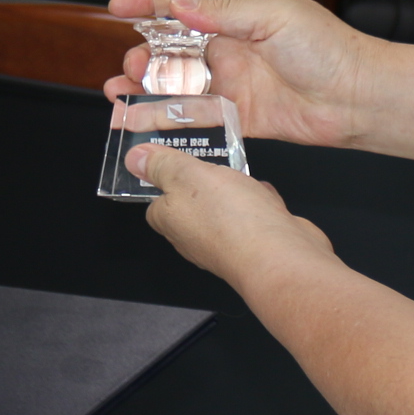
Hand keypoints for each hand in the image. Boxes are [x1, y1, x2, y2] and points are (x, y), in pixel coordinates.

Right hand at [104, 0, 371, 148]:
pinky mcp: (237, 115)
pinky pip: (195, 117)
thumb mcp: (273, 14)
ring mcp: (232, 81)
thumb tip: (179, 5)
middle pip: (173, 47)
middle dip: (144, 54)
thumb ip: (222, 11)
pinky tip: (143, 120)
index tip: (118, 7)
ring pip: (178, 83)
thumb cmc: (327, 47)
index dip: (149, 1)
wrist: (356, 97)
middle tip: (131, 65)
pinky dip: (166, 119)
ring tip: (122, 93)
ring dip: (147, 87)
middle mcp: (230, 44)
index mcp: (238, 9)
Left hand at [131, 144, 334, 286]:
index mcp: (171, 222)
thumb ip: (162, 165)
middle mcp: (194, 238)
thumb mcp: (186, 175)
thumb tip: (134, 159)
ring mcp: (227, 244)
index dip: (163, 180)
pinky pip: (252, 219)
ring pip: (222, 212)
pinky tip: (262, 192)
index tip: (173, 159)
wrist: (278, 256)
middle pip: (190, 206)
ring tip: (236, 170)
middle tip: (208, 158)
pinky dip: (255, 204)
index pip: (156, 203)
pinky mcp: (257, 245)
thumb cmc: (230, 218)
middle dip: (200, 185)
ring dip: (229, 193)